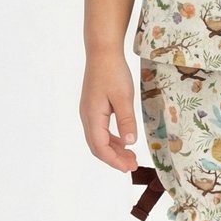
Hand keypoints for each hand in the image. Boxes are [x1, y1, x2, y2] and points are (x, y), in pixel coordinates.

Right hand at [80, 52, 139, 171]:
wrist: (102, 52)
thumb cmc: (113, 72)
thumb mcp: (124, 97)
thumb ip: (126, 121)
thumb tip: (129, 143)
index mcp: (92, 116)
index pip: (100, 147)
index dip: (114, 160)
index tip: (129, 167)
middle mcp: (87, 117)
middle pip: (97, 146)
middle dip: (114, 159)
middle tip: (133, 165)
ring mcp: (89, 112)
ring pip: (98, 139)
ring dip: (114, 150)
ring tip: (131, 157)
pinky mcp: (93, 108)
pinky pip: (100, 130)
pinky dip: (112, 139)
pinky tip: (124, 141)